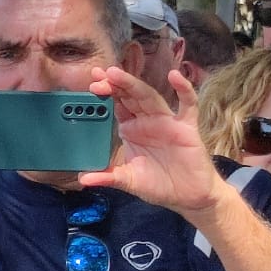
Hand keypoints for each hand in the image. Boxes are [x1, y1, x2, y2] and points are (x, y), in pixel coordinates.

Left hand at [79, 67, 223, 215]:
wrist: (188, 196)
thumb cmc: (158, 184)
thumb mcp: (128, 181)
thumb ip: (107, 177)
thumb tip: (82, 180)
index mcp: (132, 129)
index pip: (117, 105)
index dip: (106, 93)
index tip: (91, 83)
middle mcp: (148, 121)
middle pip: (130, 96)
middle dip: (115, 84)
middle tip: (100, 74)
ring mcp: (168, 122)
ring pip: (150, 97)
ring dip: (134, 85)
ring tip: (117, 74)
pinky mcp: (187, 128)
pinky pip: (189, 105)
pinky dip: (184, 90)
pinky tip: (175, 76)